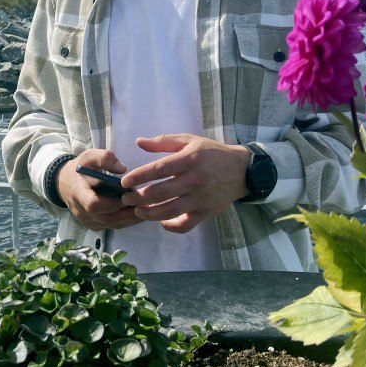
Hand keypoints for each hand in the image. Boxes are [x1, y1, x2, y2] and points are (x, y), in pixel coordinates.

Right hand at [57, 149, 141, 230]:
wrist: (65, 183)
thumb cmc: (80, 168)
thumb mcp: (89, 156)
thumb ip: (104, 158)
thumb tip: (123, 169)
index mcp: (78, 193)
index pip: (93, 204)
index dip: (112, 203)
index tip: (128, 195)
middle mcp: (82, 212)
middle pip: (108, 218)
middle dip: (128, 213)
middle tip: (147, 204)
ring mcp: (88, 221)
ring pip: (113, 225)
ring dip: (131, 218)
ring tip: (148, 208)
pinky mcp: (95, 225)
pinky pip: (112, 226)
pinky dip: (127, 221)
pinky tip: (139, 212)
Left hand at [120, 134, 250, 233]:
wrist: (241, 170)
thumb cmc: (211, 153)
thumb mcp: (189, 140)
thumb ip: (163, 142)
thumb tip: (138, 142)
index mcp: (189, 159)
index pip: (159, 169)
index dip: (140, 176)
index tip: (124, 181)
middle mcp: (194, 180)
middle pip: (161, 192)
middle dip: (139, 197)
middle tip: (126, 198)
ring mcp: (200, 199)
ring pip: (170, 211)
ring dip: (149, 213)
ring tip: (137, 210)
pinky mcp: (206, 213)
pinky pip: (185, 225)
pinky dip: (171, 226)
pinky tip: (161, 221)